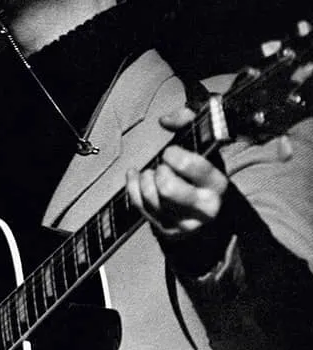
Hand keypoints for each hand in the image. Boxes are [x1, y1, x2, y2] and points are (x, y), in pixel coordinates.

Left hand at [126, 107, 228, 238]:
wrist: (208, 213)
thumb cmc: (202, 175)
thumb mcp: (204, 147)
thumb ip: (188, 123)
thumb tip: (165, 120)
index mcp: (217, 185)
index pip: (193, 167)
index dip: (175, 156)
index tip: (171, 153)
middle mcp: (203, 208)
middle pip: (168, 187)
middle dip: (160, 171)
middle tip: (164, 167)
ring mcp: (183, 222)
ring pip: (151, 196)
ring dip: (147, 178)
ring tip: (154, 173)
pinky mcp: (165, 229)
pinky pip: (138, 204)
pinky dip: (133, 185)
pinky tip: (136, 176)